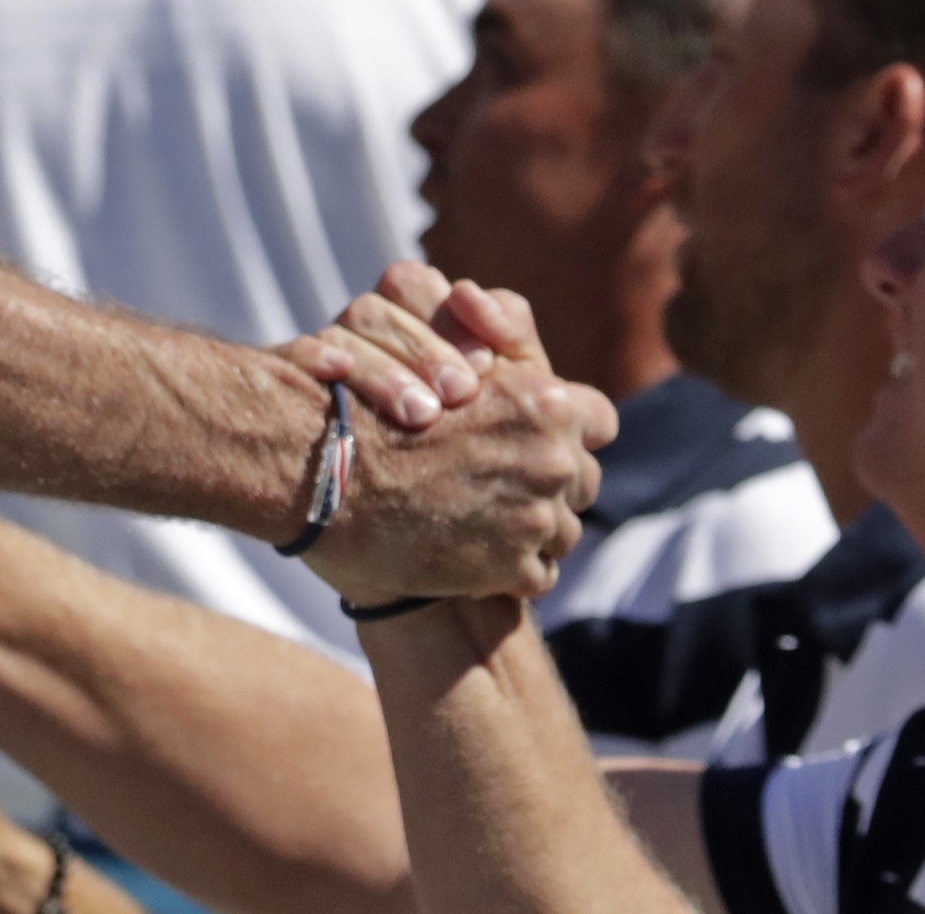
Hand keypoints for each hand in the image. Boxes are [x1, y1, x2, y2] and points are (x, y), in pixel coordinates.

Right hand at [294, 265, 613, 605]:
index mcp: (547, 403)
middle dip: (551, 480)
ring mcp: (538, 519)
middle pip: (584, 479)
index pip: (598, 419)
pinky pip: (538, 574)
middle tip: (497, 480)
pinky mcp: (515, 572)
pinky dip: (510, 568)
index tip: (535, 435)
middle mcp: (553, 459)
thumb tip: (548, 389)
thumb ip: (509, 352)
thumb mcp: (450, 361)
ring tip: (478, 516)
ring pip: (565, 529)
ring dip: (532, 527)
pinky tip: (468, 549)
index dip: (568, 427)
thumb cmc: (375, 409)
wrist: (326, 482)